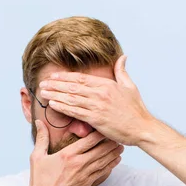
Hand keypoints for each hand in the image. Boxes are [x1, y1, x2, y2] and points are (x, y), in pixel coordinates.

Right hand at [26, 120, 123, 185]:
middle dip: (110, 142)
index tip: (105, 127)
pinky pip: (102, 172)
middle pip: (100, 150)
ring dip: (113, 153)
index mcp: (68, 154)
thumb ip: (41, 138)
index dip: (99, 133)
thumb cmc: (39, 180)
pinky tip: (116, 160)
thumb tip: (39, 122)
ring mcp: (84, 174)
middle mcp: (78, 163)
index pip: (88, 140)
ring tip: (121, 146)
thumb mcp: (36, 157)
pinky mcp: (87, 183)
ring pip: (103, 161)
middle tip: (118, 136)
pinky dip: (110, 165)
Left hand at [39, 55, 153, 145]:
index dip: (65, 77)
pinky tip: (53, 105)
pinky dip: (63, 107)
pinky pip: (75, 112)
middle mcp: (100, 93)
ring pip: (71, 98)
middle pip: (73, 87)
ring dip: (55, 95)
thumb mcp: (130, 86)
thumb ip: (122, 71)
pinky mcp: (96, 119)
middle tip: (43, 84)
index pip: (81, 78)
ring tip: (43, 93)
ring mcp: (97, 106)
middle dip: (55, 85)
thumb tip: (123, 56)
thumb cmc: (136, 110)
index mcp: (107, 84)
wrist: (142, 128)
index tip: (53, 77)